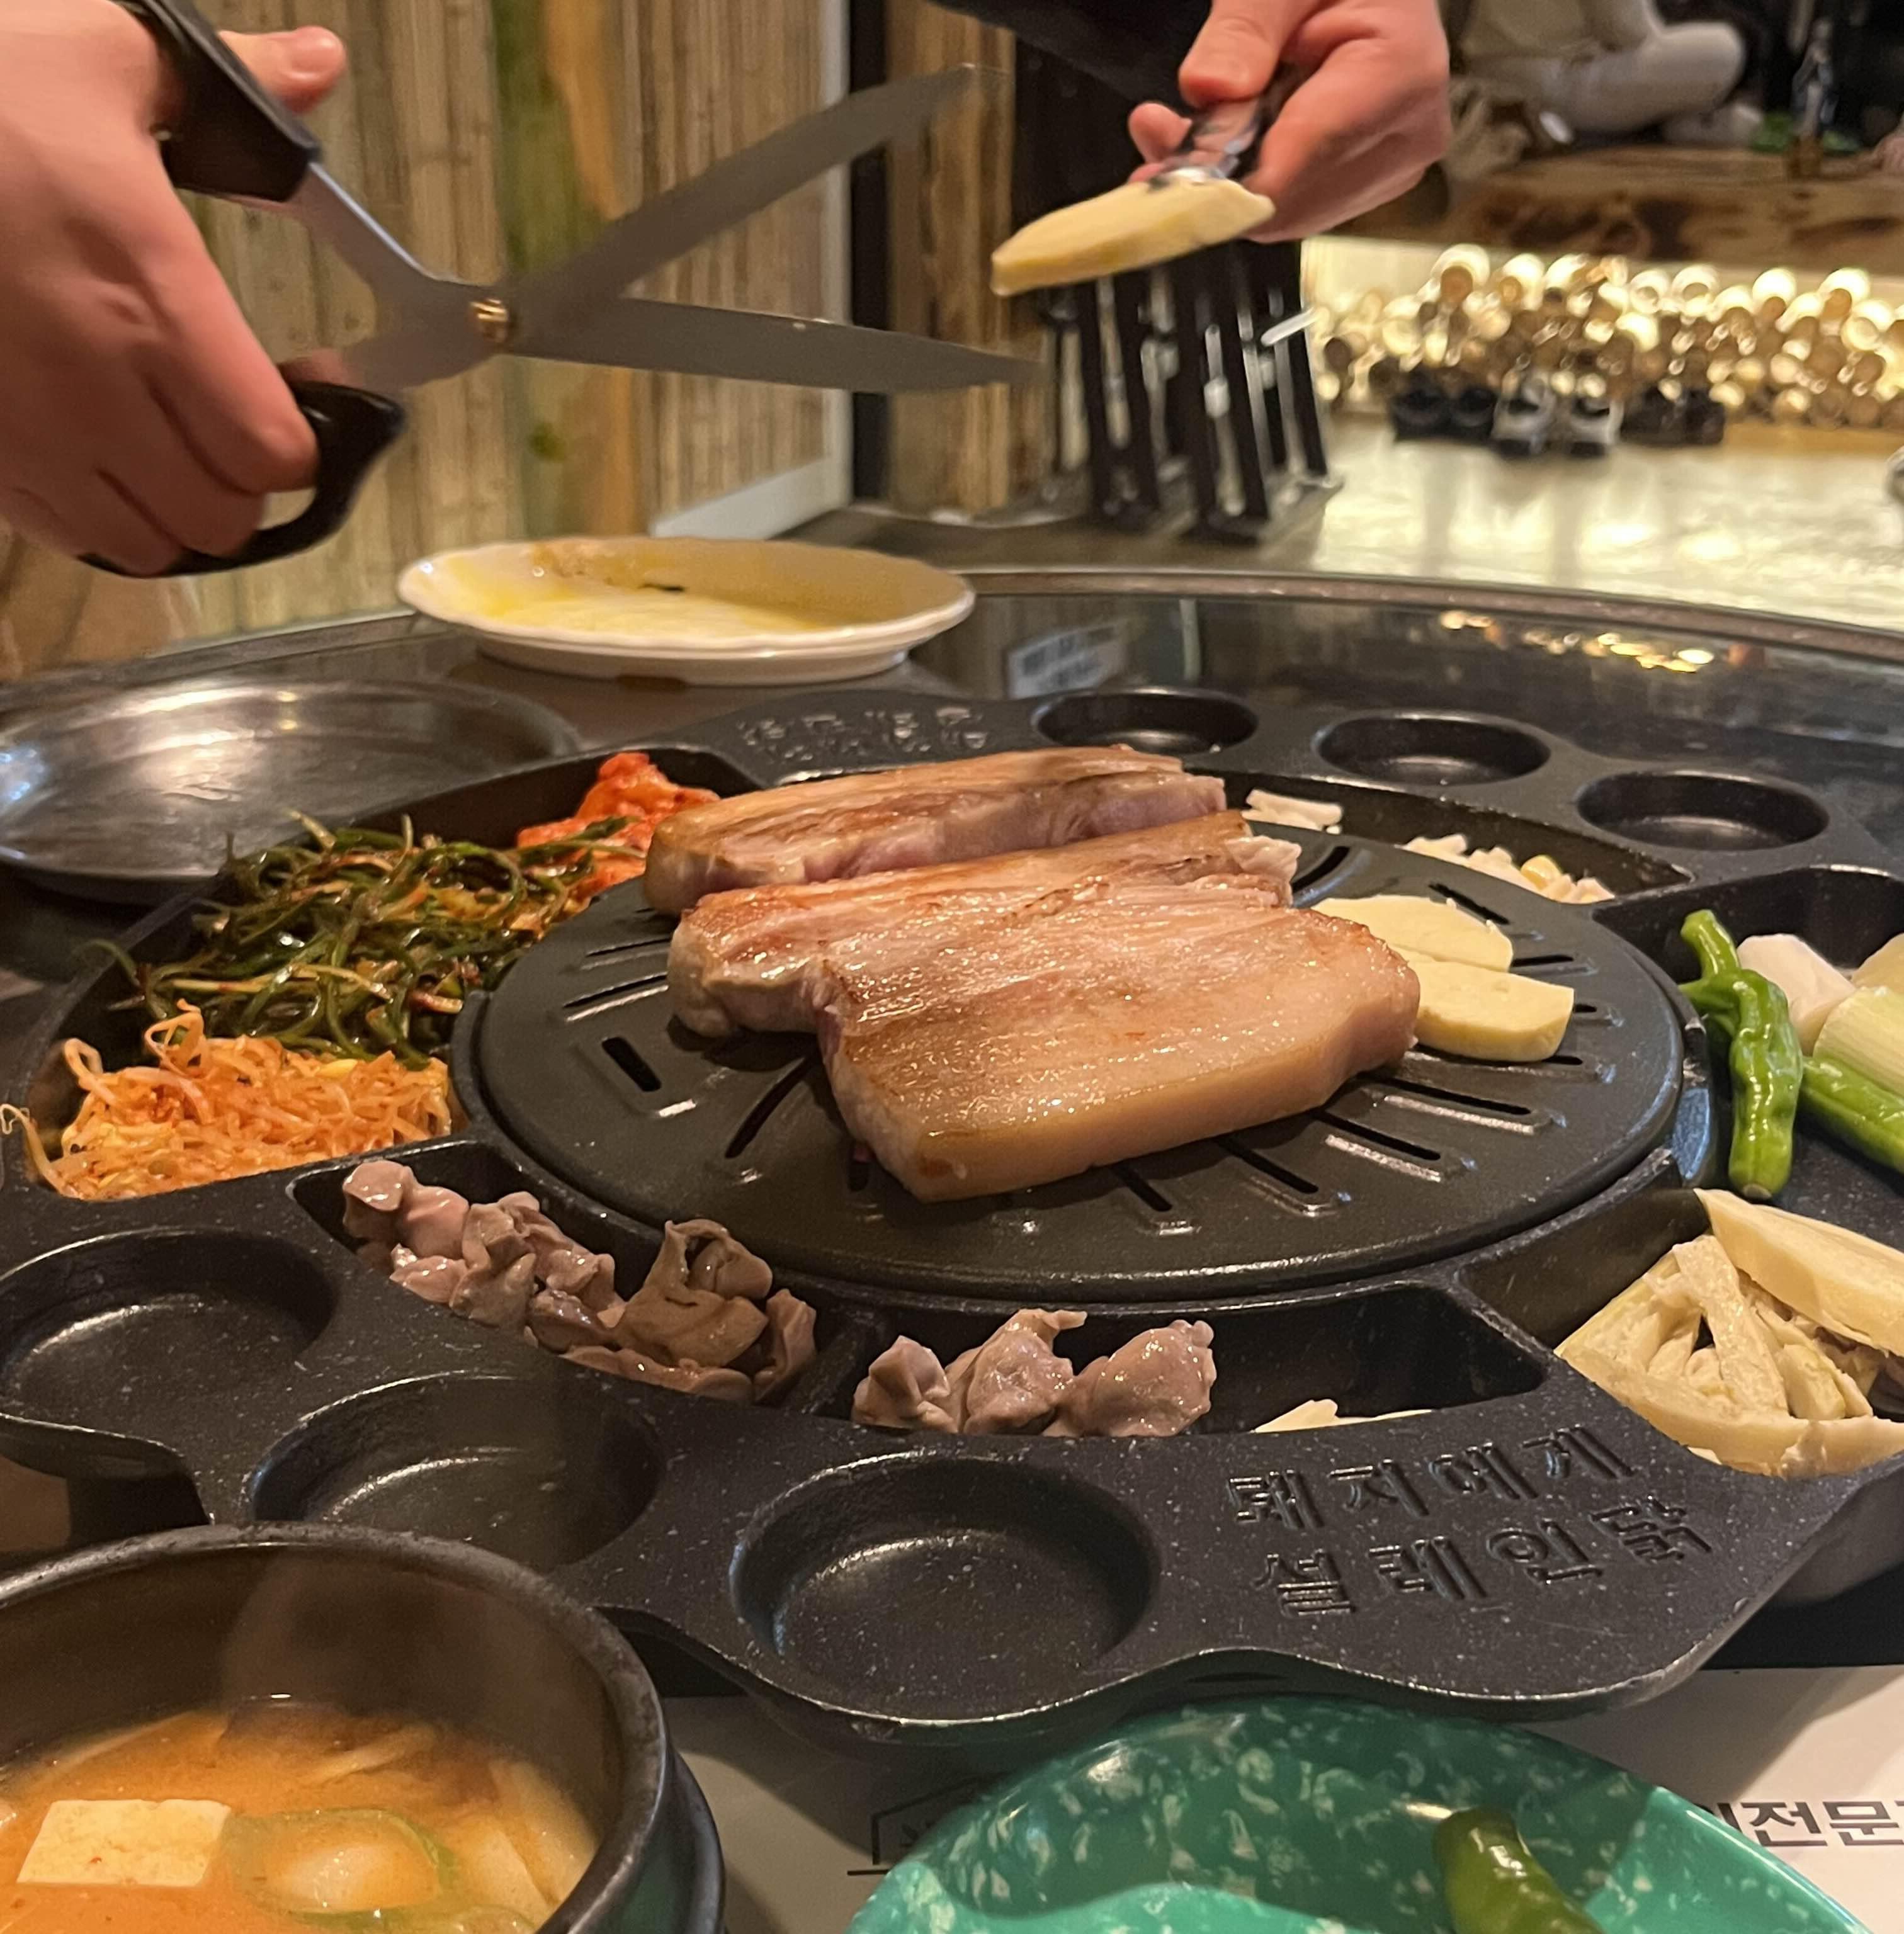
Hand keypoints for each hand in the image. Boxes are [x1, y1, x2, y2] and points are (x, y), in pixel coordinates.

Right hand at [0, 0, 345, 572]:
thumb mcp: (101, 55)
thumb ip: (235, 84)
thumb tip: (320, 63)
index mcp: (151, 296)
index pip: (275, 450)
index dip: (303, 439)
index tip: (300, 395)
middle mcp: (94, 384)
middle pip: (222, 516)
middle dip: (244, 482)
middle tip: (233, 424)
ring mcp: (24, 432)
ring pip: (147, 544)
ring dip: (174, 509)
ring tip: (168, 446)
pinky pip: (65, 536)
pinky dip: (99, 517)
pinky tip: (96, 454)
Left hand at [1128, 0, 1449, 240]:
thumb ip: (1246, 27)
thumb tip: (1209, 88)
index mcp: (1400, 74)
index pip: (1301, 158)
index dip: (1224, 182)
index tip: (1159, 176)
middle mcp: (1405, 137)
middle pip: (1287, 199)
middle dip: (1213, 177)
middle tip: (1155, 131)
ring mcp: (1390, 168)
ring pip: (1282, 213)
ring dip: (1222, 182)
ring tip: (1178, 127)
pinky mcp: (1367, 184)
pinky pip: (1291, 206)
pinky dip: (1245, 182)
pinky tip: (1218, 140)